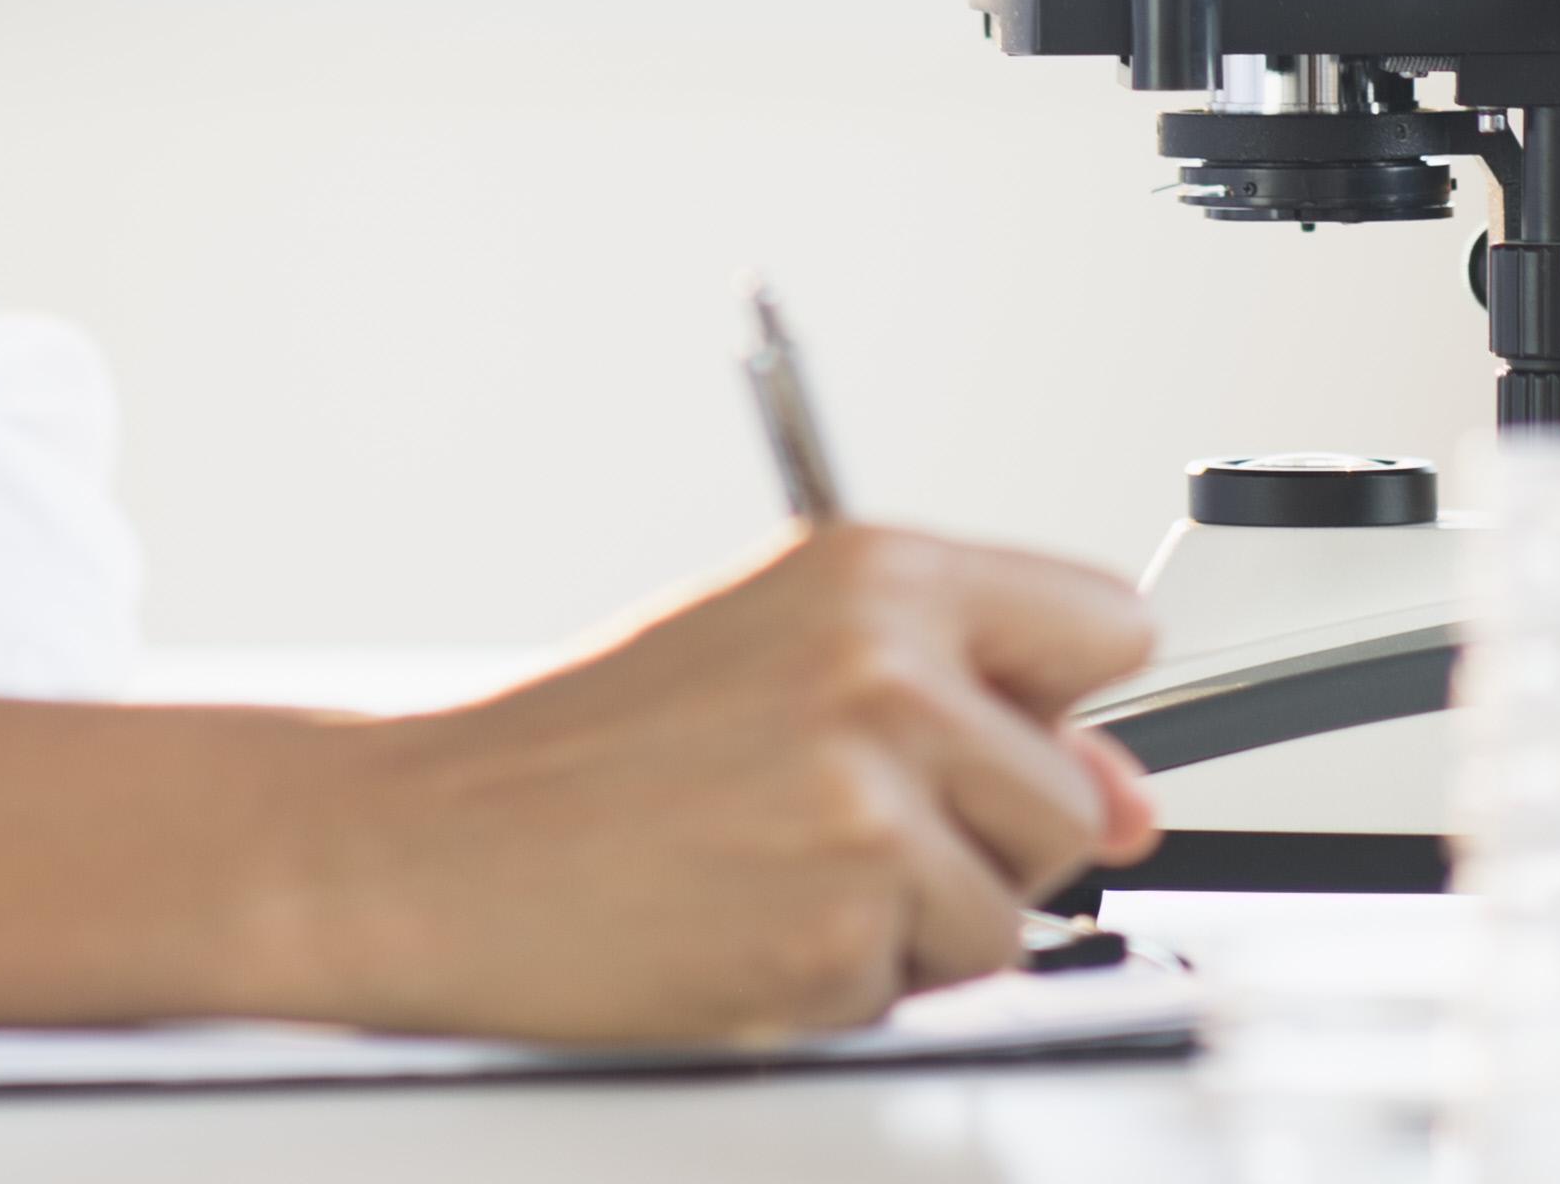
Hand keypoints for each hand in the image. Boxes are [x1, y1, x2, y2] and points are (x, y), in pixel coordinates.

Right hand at [287, 522, 1160, 1047]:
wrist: (432, 846)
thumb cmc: (593, 751)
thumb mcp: (778, 657)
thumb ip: (965, 697)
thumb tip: (1127, 795)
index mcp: (877, 572)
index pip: (1104, 627)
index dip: (1064, 705)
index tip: (1017, 737)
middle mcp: (885, 670)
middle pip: (1072, 798)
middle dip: (983, 839)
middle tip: (831, 822)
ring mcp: (866, 803)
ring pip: (1015, 909)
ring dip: (920, 924)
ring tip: (781, 873)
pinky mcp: (839, 930)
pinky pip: (931, 988)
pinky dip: (855, 984)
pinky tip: (751, 928)